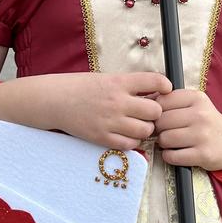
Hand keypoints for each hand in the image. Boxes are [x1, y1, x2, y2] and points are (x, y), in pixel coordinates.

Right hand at [54, 71, 172, 149]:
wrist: (56, 100)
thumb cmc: (82, 87)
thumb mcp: (107, 78)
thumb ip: (129, 86)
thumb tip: (155, 94)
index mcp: (119, 82)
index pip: (155, 81)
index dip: (165, 86)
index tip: (165, 90)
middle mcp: (117, 101)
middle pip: (155, 111)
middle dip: (155, 113)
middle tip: (148, 112)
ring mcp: (110, 121)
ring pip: (145, 130)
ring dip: (145, 128)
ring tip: (138, 124)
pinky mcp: (102, 137)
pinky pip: (130, 144)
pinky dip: (132, 141)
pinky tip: (126, 134)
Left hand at [155, 89, 221, 169]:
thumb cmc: (207, 122)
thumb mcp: (195, 103)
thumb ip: (172, 100)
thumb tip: (144, 103)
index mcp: (197, 98)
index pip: (162, 101)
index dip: (157, 111)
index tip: (163, 117)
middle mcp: (201, 115)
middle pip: (161, 121)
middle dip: (159, 129)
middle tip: (166, 132)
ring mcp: (202, 135)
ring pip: (164, 139)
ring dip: (163, 143)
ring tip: (172, 142)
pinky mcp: (203, 155)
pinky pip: (171, 156)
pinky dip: (169, 156)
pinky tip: (176, 152)